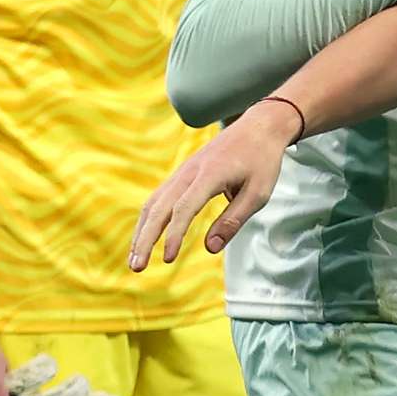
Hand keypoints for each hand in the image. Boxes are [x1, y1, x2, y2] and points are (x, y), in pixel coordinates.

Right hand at [129, 98, 299, 267]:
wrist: (258, 127)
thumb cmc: (262, 161)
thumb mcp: (258, 193)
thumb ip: (233, 220)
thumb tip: (210, 249)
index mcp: (210, 175)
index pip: (184, 208)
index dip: (174, 235)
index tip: (168, 259)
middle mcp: (189, 172)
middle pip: (159, 208)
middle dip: (145, 239)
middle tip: (136, 268)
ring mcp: (182, 172)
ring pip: (153, 203)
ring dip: (141, 232)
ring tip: (134, 260)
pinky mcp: (181, 174)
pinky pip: (159, 198)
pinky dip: (149, 220)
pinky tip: (145, 237)